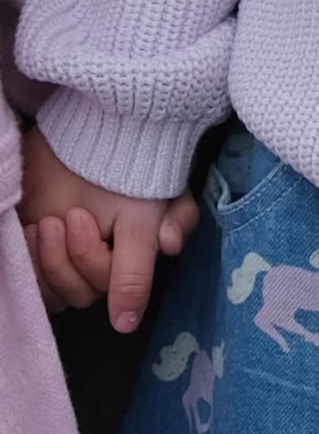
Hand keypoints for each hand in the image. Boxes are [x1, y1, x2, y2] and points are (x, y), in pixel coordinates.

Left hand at [19, 126, 198, 330]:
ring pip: (57, 295)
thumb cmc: (126, 169)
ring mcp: (63, 264)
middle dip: (80, 258)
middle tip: (74, 218)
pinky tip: (32, 231)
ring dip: (51, 262)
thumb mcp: (157, 199)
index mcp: (129, 260)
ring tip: (49, 224)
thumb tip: (170, 249)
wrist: (86, 138)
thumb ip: (174, 227)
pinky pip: (32, 285)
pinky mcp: (34, 256)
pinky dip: (29, 264)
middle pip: (85, 294)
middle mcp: (96, 267)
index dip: (123, 291)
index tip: (114, 263)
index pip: (124, 293)